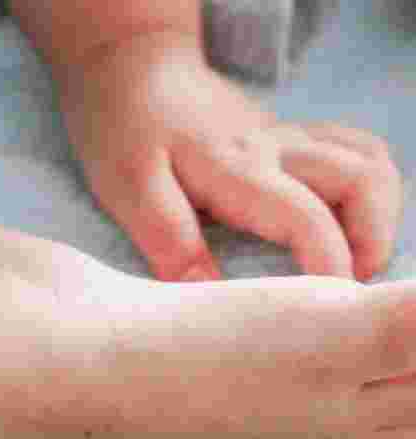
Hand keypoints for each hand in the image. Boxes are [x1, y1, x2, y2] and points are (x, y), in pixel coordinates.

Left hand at [56, 31, 401, 281]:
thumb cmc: (124, 130)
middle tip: (346, 290)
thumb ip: (169, 236)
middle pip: (363, 178)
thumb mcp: (129, 188)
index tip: (329, 306)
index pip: (306, 216)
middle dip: (372, 240)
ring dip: (377, 213)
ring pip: (367, 161)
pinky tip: (344, 223)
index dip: (328, 263)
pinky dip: (365, 188)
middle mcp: (277, 148)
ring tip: (354, 262)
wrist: (133, 69)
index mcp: (239, 168)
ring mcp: (288, 138)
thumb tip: (207, 290)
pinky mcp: (287, 137)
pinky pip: (351, 152)